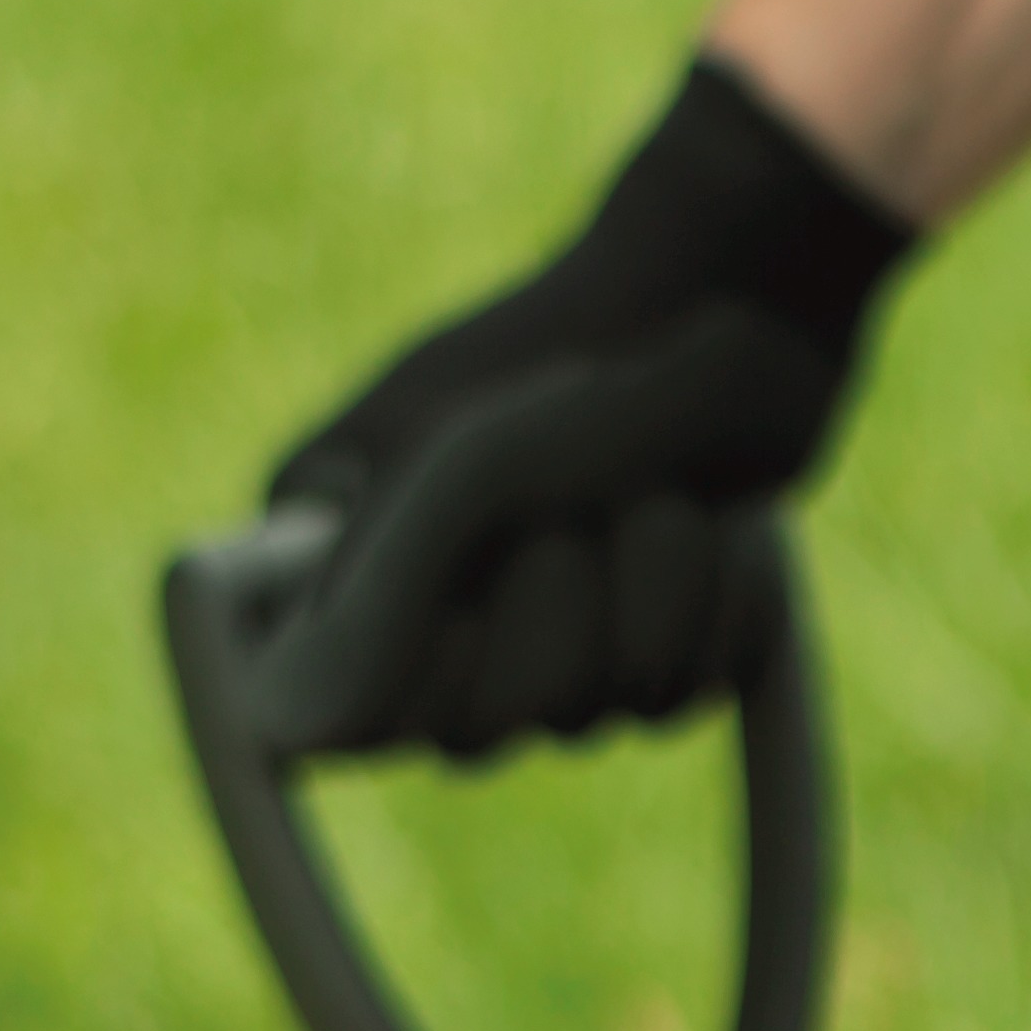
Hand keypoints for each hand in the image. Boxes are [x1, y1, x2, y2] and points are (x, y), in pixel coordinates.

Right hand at [249, 60, 912, 762]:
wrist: (739, 295)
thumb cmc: (578, 358)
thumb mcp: (459, 471)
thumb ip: (376, 599)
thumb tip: (292, 729)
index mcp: (333, 549)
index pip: (344, 718)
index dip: (425, 670)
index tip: (471, 583)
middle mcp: (421, 601)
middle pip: (475, 736)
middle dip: (552, 624)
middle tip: (574, 509)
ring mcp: (538, 625)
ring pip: (587, 720)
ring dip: (646, 601)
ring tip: (652, 492)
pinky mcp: (645, 634)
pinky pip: (675, 701)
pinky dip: (710, 613)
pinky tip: (716, 528)